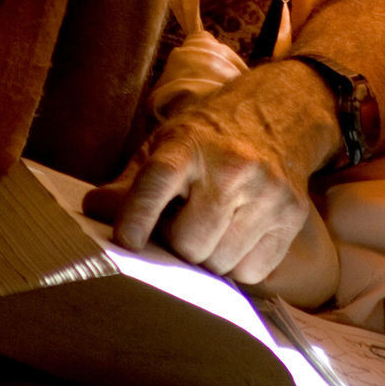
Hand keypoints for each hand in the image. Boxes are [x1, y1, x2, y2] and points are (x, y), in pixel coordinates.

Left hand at [83, 62, 334, 285]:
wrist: (277, 113)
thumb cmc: (209, 137)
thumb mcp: (164, 145)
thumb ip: (130, 183)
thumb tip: (93, 209)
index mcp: (189, 143)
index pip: (157, 183)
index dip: (138, 216)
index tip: (127, 241)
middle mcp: (232, 166)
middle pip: (189, 243)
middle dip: (177, 245)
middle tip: (179, 225)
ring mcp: (267, 192)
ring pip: (220, 263)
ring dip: (207, 257)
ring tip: (210, 226)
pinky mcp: (292, 216)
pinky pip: (252, 272)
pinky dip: (238, 264)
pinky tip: (237, 233)